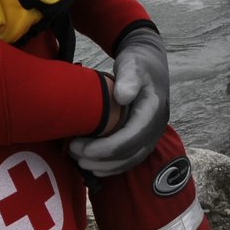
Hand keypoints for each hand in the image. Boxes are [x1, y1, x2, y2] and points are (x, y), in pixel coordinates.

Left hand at [66, 29, 169, 176]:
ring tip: (79, 161)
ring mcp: (152, 134)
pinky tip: (93, 165)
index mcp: (153, 110)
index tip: (80, 146)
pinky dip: (112, 166)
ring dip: (104, 166)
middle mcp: (156, 127)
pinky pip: (130, 159)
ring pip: (130, 161)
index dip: (104, 148)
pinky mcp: (145, 138)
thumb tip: (123, 96)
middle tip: (73, 152)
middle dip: (100, 159)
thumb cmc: (138, 63)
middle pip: (129, 154)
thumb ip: (129, 78)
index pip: (130, 139)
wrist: (150, 64)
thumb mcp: (133, 64)